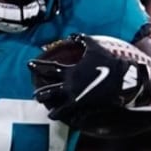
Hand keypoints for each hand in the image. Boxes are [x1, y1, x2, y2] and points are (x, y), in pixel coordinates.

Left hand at [28, 33, 150, 123]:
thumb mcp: (94, 46)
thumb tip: (72, 34)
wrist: (121, 78)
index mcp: (70, 70)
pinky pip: (66, 112)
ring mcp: (74, 95)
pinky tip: (53, 116)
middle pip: (48, 89)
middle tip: (34, 93)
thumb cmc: (108, 62)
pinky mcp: (82, 105)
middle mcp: (69, 84)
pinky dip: (59, 114)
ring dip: (47, 104)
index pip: (49, 68)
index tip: (28, 64)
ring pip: (55, 103)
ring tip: (41, 106)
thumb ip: (82, 39)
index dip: (38, 66)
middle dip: (39, 91)